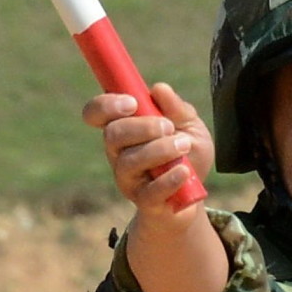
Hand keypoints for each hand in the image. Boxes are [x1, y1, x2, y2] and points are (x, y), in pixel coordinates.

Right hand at [82, 82, 214, 214]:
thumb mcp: (191, 126)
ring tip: (184, 146)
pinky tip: (184, 171)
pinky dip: (169, 179)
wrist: (195, 195)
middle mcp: (118, 153)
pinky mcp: (143, 202)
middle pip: (113, 135)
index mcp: (124, 128)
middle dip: (142, 127)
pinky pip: (150, 191)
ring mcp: (128, 179)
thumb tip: (159, 89)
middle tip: (169, 127)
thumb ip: (178, 109)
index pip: (96, 113)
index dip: (106, 105)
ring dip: (160, 150)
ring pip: (130, 162)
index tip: (132, 102)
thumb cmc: (188, 155)